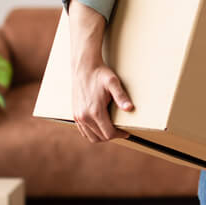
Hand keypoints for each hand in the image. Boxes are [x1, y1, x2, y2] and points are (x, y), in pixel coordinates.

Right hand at [67, 0, 132, 142]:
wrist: (84, 67)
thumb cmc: (100, 74)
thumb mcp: (113, 83)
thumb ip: (121, 96)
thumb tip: (130, 108)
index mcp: (94, 111)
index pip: (108, 133)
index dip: (119, 134)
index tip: (126, 132)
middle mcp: (84, 117)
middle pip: (100, 137)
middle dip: (112, 136)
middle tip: (121, 130)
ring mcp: (77, 116)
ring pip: (91, 137)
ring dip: (102, 136)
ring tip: (112, 130)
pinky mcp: (75, 114)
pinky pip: (83, 131)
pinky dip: (93, 133)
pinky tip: (101, 127)